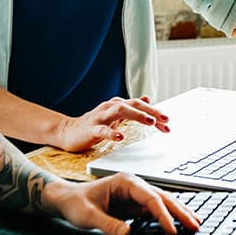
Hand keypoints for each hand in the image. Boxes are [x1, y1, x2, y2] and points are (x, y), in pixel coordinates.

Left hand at [45, 172, 199, 234]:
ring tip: (195, 224)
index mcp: (125, 182)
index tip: (171, 231)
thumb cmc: (76, 203)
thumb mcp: (87, 216)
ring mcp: (136, 195)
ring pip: (163, 203)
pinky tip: (180, 224)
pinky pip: (156, 211)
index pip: (150, 198)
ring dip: (179, 213)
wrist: (67, 199)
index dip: (162, 215)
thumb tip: (127, 234)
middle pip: (163, 197)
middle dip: (180, 211)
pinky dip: (170, 217)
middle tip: (196, 226)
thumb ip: (107, 224)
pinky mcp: (135, 206)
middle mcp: (134, 186)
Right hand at [55, 94, 170, 151]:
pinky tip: (120, 137)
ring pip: (119, 111)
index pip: (139, 105)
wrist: (67, 132)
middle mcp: (109, 107)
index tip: (168, 122)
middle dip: (150, 111)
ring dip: (136, 115)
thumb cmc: (93, 125)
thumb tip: (147, 98)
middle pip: (132, 104)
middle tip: (165, 119)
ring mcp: (100, 117)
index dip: (155, 112)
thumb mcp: (115, 115)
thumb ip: (131, 108)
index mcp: (117, 105)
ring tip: (149, 122)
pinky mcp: (90, 129)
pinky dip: (111, 132)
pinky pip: (102, 130)